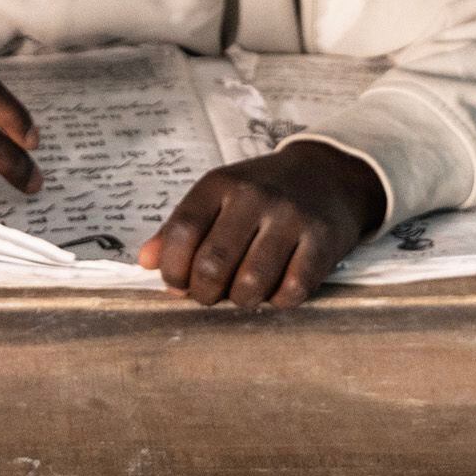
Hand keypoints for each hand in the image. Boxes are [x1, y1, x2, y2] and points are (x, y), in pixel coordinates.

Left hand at [143, 142, 383, 308]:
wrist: (328, 174)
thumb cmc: (262, 193)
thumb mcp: (218, 196)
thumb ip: (179, 228)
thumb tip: (146, 262)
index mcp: (221, 183)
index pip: (181, 232)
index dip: (172, 269)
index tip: (176, 283)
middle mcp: (254, 196)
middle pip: (213, 264)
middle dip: (204, 293)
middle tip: (209, 295)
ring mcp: (291, 218)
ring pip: (251, 285)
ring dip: (241, 301)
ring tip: (242, 293)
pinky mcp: (323, 240)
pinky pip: (291, 291)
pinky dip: (278, 301)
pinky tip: (276, 289)